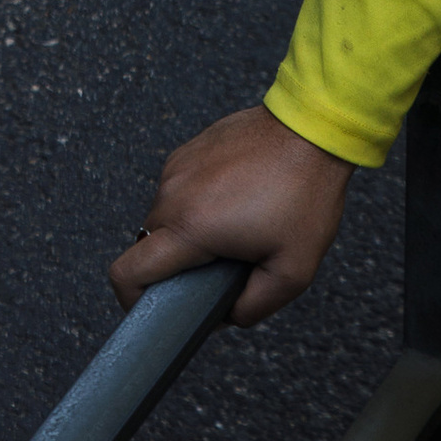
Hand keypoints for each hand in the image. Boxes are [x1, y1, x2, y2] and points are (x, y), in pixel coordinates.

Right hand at [109, 104, 350, 328]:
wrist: (313, 126)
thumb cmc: (305, 194)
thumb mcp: (292, 271)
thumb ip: (251, 308)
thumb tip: (223, 314)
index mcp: (190, 226)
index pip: (128, 271)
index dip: (132, 301)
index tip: (158, 308)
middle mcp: (173, 191)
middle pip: (148, 247)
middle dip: (176, 267)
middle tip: (221, 269)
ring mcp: (179, 164)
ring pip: (166, 218)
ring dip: (189, 234)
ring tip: (236, 231)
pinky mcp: (191, 148)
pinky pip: (180, 189)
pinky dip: (198, 205)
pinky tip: (237, 201)